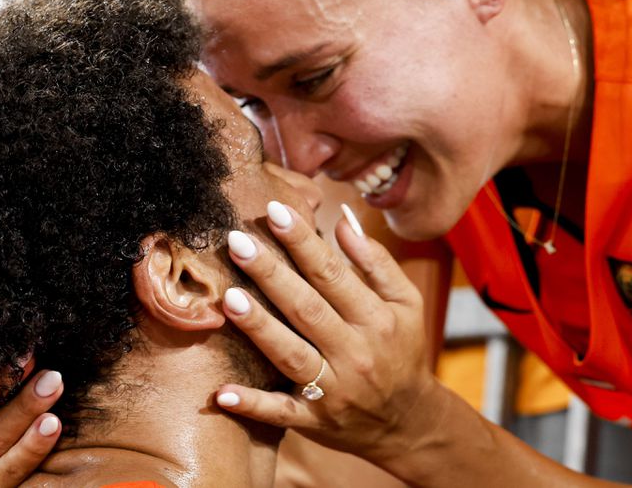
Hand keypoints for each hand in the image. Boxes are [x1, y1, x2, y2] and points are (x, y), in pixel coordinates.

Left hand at [215, 201, 440, 466]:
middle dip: (271, 274)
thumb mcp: (406, 303)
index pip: (333, 274)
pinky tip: (222, 393)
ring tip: (229, 298)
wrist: (409, 422)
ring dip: (260, 328)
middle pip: (306, 308)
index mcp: (376, 319)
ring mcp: (334, 391)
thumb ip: (376, 261)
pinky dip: (253, 405)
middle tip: (237, 241)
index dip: (302, 241)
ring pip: (291, 355)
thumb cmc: (402, 350)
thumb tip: (343, 217)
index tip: (274, 210)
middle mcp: (354, 352)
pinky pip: (281, 413)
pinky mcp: (315, 422)